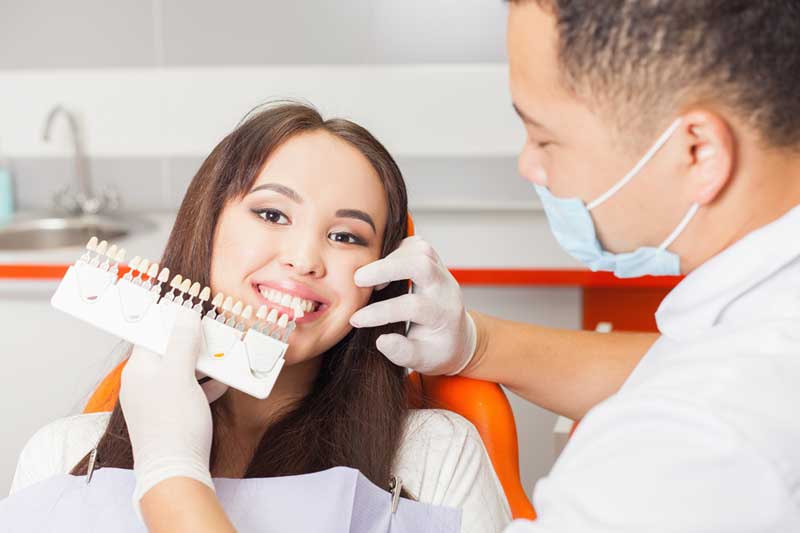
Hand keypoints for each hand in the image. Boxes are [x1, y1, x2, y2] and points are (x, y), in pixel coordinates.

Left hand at [120, 307, 225, 513]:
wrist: (175, 472)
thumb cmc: (173, 423)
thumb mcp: (179, 375)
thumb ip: (181, 342)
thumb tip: (184, 313)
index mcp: (138, 370)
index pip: (151, 335)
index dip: (170, 320)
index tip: (190, 308)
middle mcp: (143, 384)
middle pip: (168, 352)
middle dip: (192, 342)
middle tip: (214, 331)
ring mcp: (157, 402)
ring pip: (181, 372)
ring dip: (202, 363)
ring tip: (223, 354)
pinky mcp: (172, 417)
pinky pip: (189, 392)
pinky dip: (205, 384)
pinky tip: (222, 382)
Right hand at [349, 236, 475, 374]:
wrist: (457, 336)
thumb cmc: (437, 350)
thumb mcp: (423, 361)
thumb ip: (403, 353)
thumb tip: (381, 340)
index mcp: (444, 315)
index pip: (413, 307)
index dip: (381, 312)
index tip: (356, 320)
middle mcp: (446, 288)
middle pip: (422, 264)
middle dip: (386, 268)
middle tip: (358, 279)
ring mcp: (442, 272)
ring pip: (420, 249)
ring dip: (391, 257)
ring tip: (369, 276)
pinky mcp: (434, 262)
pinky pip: (417, 245)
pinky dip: (396, 250)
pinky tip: (382, 267)